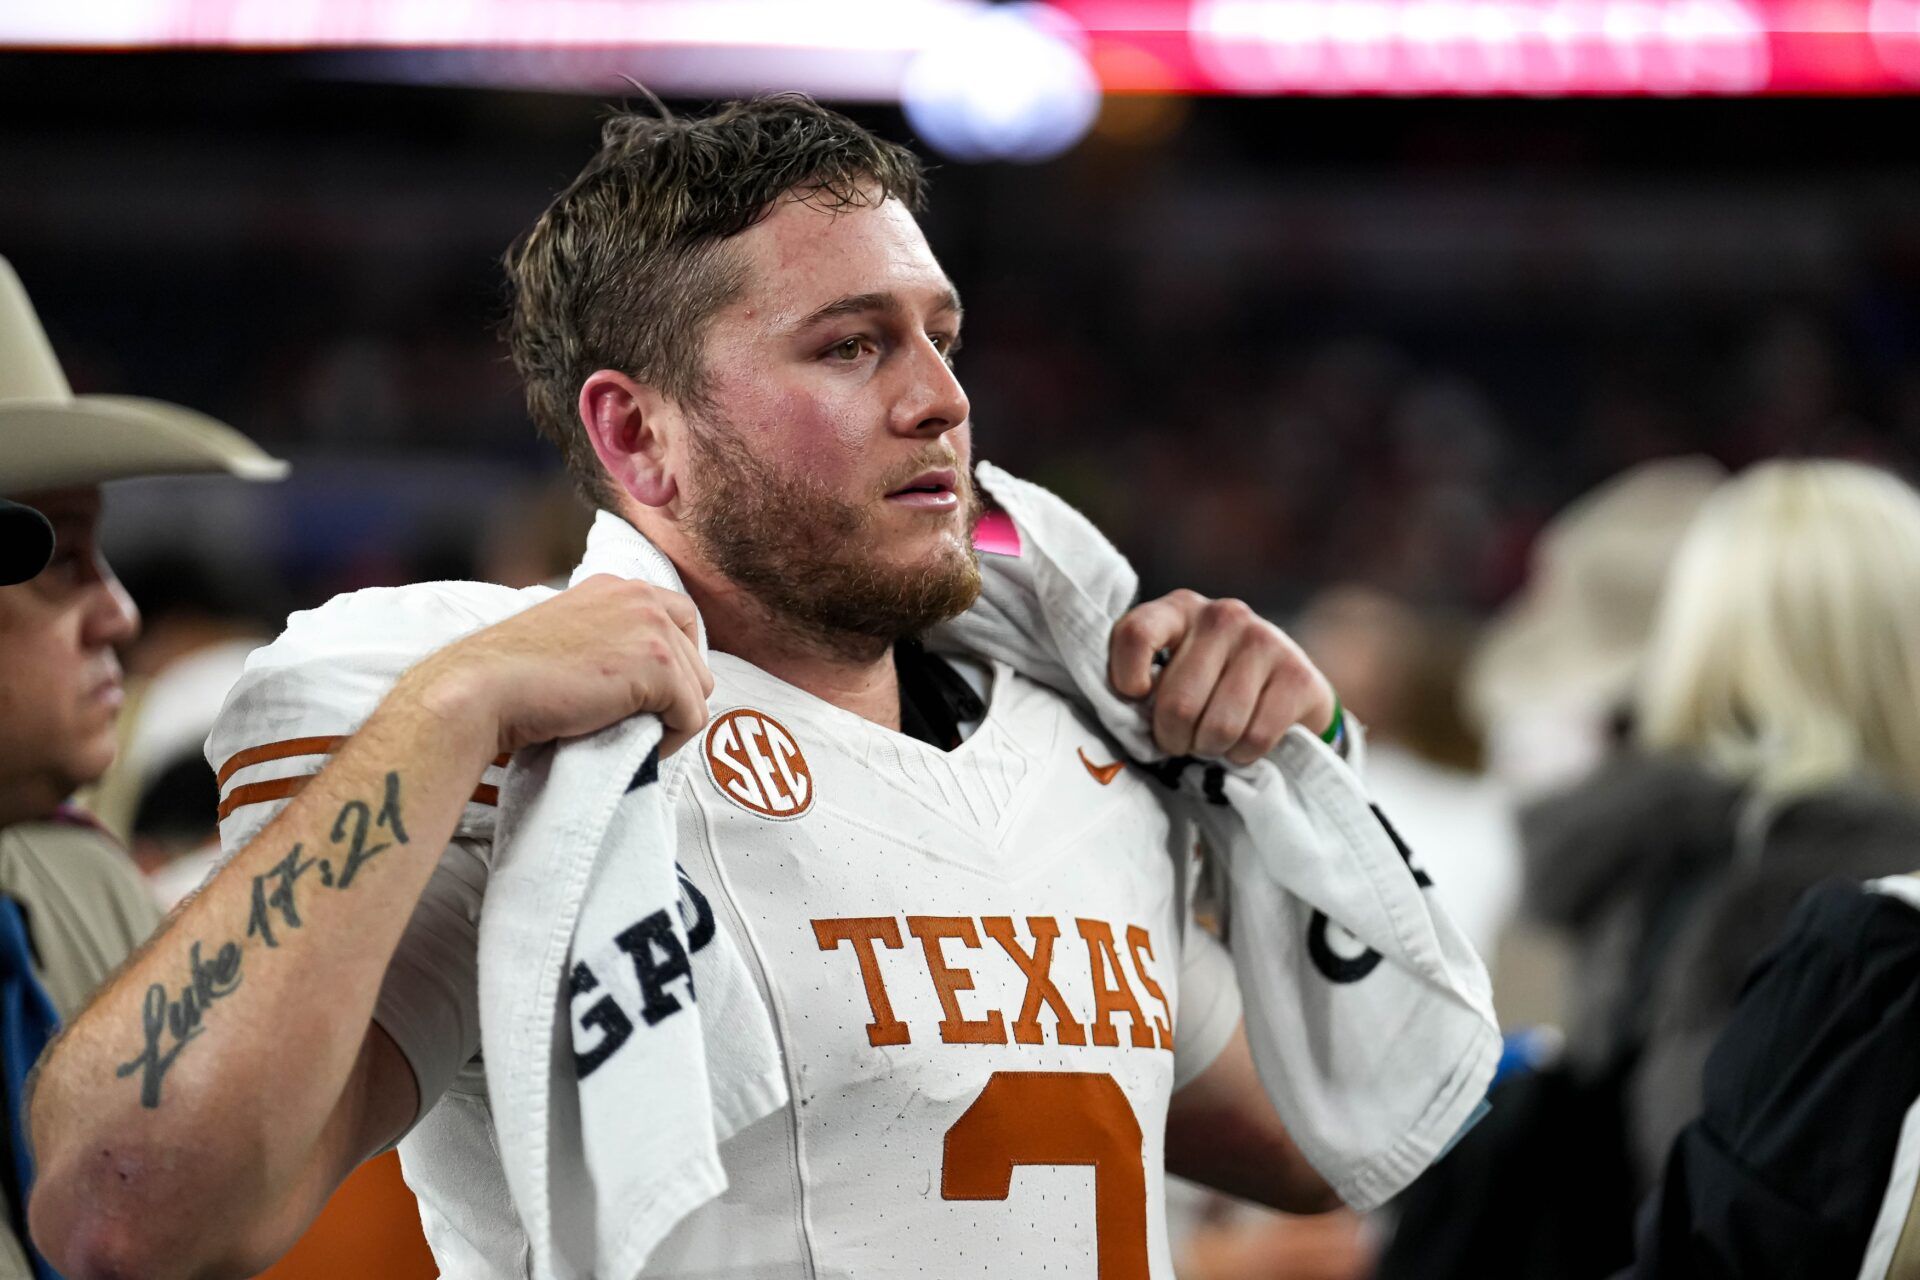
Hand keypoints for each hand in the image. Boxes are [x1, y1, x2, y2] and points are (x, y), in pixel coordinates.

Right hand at [404, 575, 714, 758]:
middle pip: (694, 659)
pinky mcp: (658, 666)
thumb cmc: (514, 676)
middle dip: (674, 697)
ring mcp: (652, 628)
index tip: (649, 695)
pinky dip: (671, 740)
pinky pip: (692, 717)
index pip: (680, 619)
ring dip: (671, 720)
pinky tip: (637, 744)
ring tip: (631, 735)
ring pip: (697, 690)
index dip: (674, 663)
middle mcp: (640, 597)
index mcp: (617, 586)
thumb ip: (608, 639)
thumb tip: (643, 679)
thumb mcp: (570, 637)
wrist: (485, 688)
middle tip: (637, 723)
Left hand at [1109, 589, 1333, 764]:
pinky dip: (1243, 755)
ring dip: (1210, 749)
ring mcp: (1264, 641)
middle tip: (1180, 740)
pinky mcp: (1297, 675)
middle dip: (1173, 738)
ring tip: (1212, 740)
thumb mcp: (1169, 668)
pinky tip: (1243, 742)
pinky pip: (1255, 738)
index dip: (1125, 678)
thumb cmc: (1208, 683)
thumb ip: (1140, 682)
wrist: (1286, 688)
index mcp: (1179, 609)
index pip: (1136, 635)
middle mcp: (1223, 616)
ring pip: (1218, 727)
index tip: (1137, 698)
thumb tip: (1125, 717)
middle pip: (1177, 704)